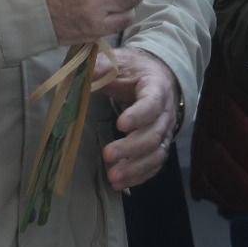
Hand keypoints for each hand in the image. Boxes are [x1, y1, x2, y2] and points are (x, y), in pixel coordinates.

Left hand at [94, 47, 180, 190]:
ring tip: (113, 178)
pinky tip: (121, 184)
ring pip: (157, 154)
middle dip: (132, 147)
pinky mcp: (159, 146)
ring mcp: (165, 132)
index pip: (152, 103)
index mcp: (157, 88)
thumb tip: (82, 71)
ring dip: (136, 168)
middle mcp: (166, 113)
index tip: (120, 124)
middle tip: (107, 155)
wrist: (156, 76)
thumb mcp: (118, 62)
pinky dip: (140, 176)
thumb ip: (101, 66)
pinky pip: (155, 165)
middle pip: (155, 134)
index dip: (139, 115)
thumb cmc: (134, 70)